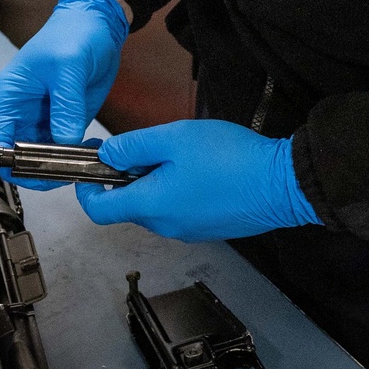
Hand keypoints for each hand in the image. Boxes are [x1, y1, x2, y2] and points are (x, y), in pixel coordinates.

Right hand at [0, 0, 128, 188]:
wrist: (97, 24)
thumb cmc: (72, 33)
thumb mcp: (68, 67)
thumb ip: (65, 107)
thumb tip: (65, 142)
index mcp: (8, 97)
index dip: (6, 162)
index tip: (31, 169)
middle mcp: (20, 113)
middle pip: (15, 158)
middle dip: (35, 170)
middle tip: (62, 171)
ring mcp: (41, 120)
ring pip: (39, 159)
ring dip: (56, 167)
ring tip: (79, 163)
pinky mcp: (62, 122)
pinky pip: (61, 150)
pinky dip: (72, 157)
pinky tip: (88, 152)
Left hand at [75, 120, 321, 240]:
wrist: (282, 184)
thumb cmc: (231, 159)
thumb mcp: (175, 137)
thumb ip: (135, 146)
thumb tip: (107, 155)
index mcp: (151, 205)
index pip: (98, 210)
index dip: (86, 187)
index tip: (91, 163)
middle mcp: (165, 225)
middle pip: (129, 204)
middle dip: (128, 176)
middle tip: (147, 144)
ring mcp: (188, 230)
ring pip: (156, 205)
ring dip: (156, 181)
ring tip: (181, 152)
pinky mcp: (208, 228)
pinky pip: (179, 210)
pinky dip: (177, 190)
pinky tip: (200, 168)